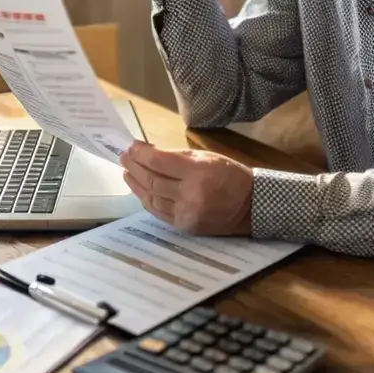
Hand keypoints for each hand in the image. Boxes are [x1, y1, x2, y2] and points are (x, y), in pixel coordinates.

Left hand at [120, 141, 253, 235]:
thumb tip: (149, 152)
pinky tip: (140, 191)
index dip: (141, 154)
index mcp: (197, 172)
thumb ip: (176, 156)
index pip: (160, 162)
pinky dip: (146, 200)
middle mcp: (190, 194)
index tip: (131, 146)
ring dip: (136, 184)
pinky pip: (158, 212)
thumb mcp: (206, 157)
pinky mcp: (184, 226)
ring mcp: (186, 213)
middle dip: (134, 167)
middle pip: (152, 180)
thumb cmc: (228, 175)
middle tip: (124, 157)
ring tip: (127, 172)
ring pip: (152, 198)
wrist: (249, 206)